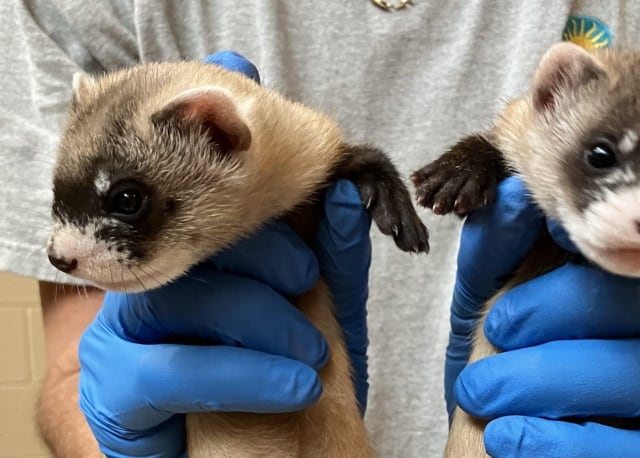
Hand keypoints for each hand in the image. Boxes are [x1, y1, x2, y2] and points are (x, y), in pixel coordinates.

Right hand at [78, 51, 371, 457]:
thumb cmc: (280, 382)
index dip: (263, 231)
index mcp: (196, 263)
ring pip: (176, 300)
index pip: (215, 217)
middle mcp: (151, 287)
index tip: (309, 265)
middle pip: (191, 247)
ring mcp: (121, 335)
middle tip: (311, 293)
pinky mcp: (112, 390)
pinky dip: (236, 376)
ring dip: (258, 324)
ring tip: (314, 360)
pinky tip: (291, 390)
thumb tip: (350, 194)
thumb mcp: (326, 318)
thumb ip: (335, 261)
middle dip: (263, 265)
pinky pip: (164, 372)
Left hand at [445, 176, 639, 456]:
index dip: (632, 221)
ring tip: (485, 390)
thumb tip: (513, 194)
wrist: (505, 422)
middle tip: (497, 327)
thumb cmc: (511, 342)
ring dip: (551, 380)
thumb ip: (500, 241)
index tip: (555, 230)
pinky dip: (566, 445)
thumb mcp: (491, 286)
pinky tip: (510, 436)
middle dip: (562, 308)